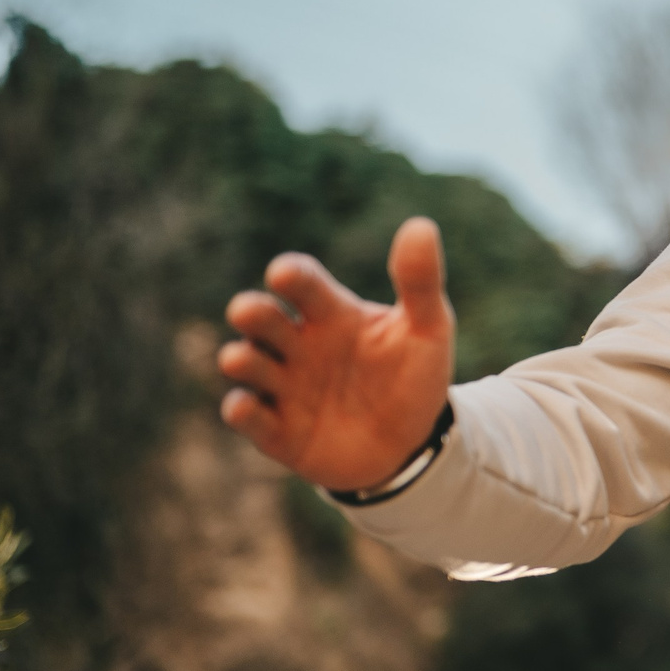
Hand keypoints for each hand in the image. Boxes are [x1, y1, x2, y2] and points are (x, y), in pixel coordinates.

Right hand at [216, 217, 454, 491]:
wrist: (412, 444)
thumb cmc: (414, 377)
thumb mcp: (428, 329)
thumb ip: (421, 282)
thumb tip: (421, 226)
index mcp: (330, 313)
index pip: (302, 283)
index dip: (291, 276)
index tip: (285, 273)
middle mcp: (298, 345)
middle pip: (262, 319)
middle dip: (252, 313)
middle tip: (250, 311)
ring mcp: (284, 387)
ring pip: (247, 364)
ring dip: (241, 359)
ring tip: (241, 357)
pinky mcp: (276, 430)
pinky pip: (248, 418)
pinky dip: (242, 412)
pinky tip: (244, 406)